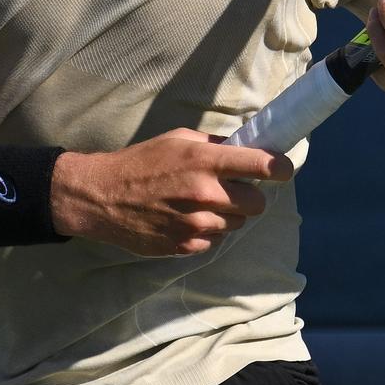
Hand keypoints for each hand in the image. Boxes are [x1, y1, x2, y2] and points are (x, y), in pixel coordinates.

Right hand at [51, 129, 295, 257]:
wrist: (101, 198)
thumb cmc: (139, 162)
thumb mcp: (176, 139)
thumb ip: (213, 145)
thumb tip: (244, 147)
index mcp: (205, 161)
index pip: (262, 166)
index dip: (281, 168)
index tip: (283, 170)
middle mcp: (206, 194)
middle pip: (257, 203)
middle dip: (249, 195)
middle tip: (232, 189)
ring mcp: (197, 224)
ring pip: (237, 223)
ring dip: (228, 214)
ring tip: (201, 203)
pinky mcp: (188, 246)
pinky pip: (216, 239)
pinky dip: (209, 230)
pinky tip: (186, 218)